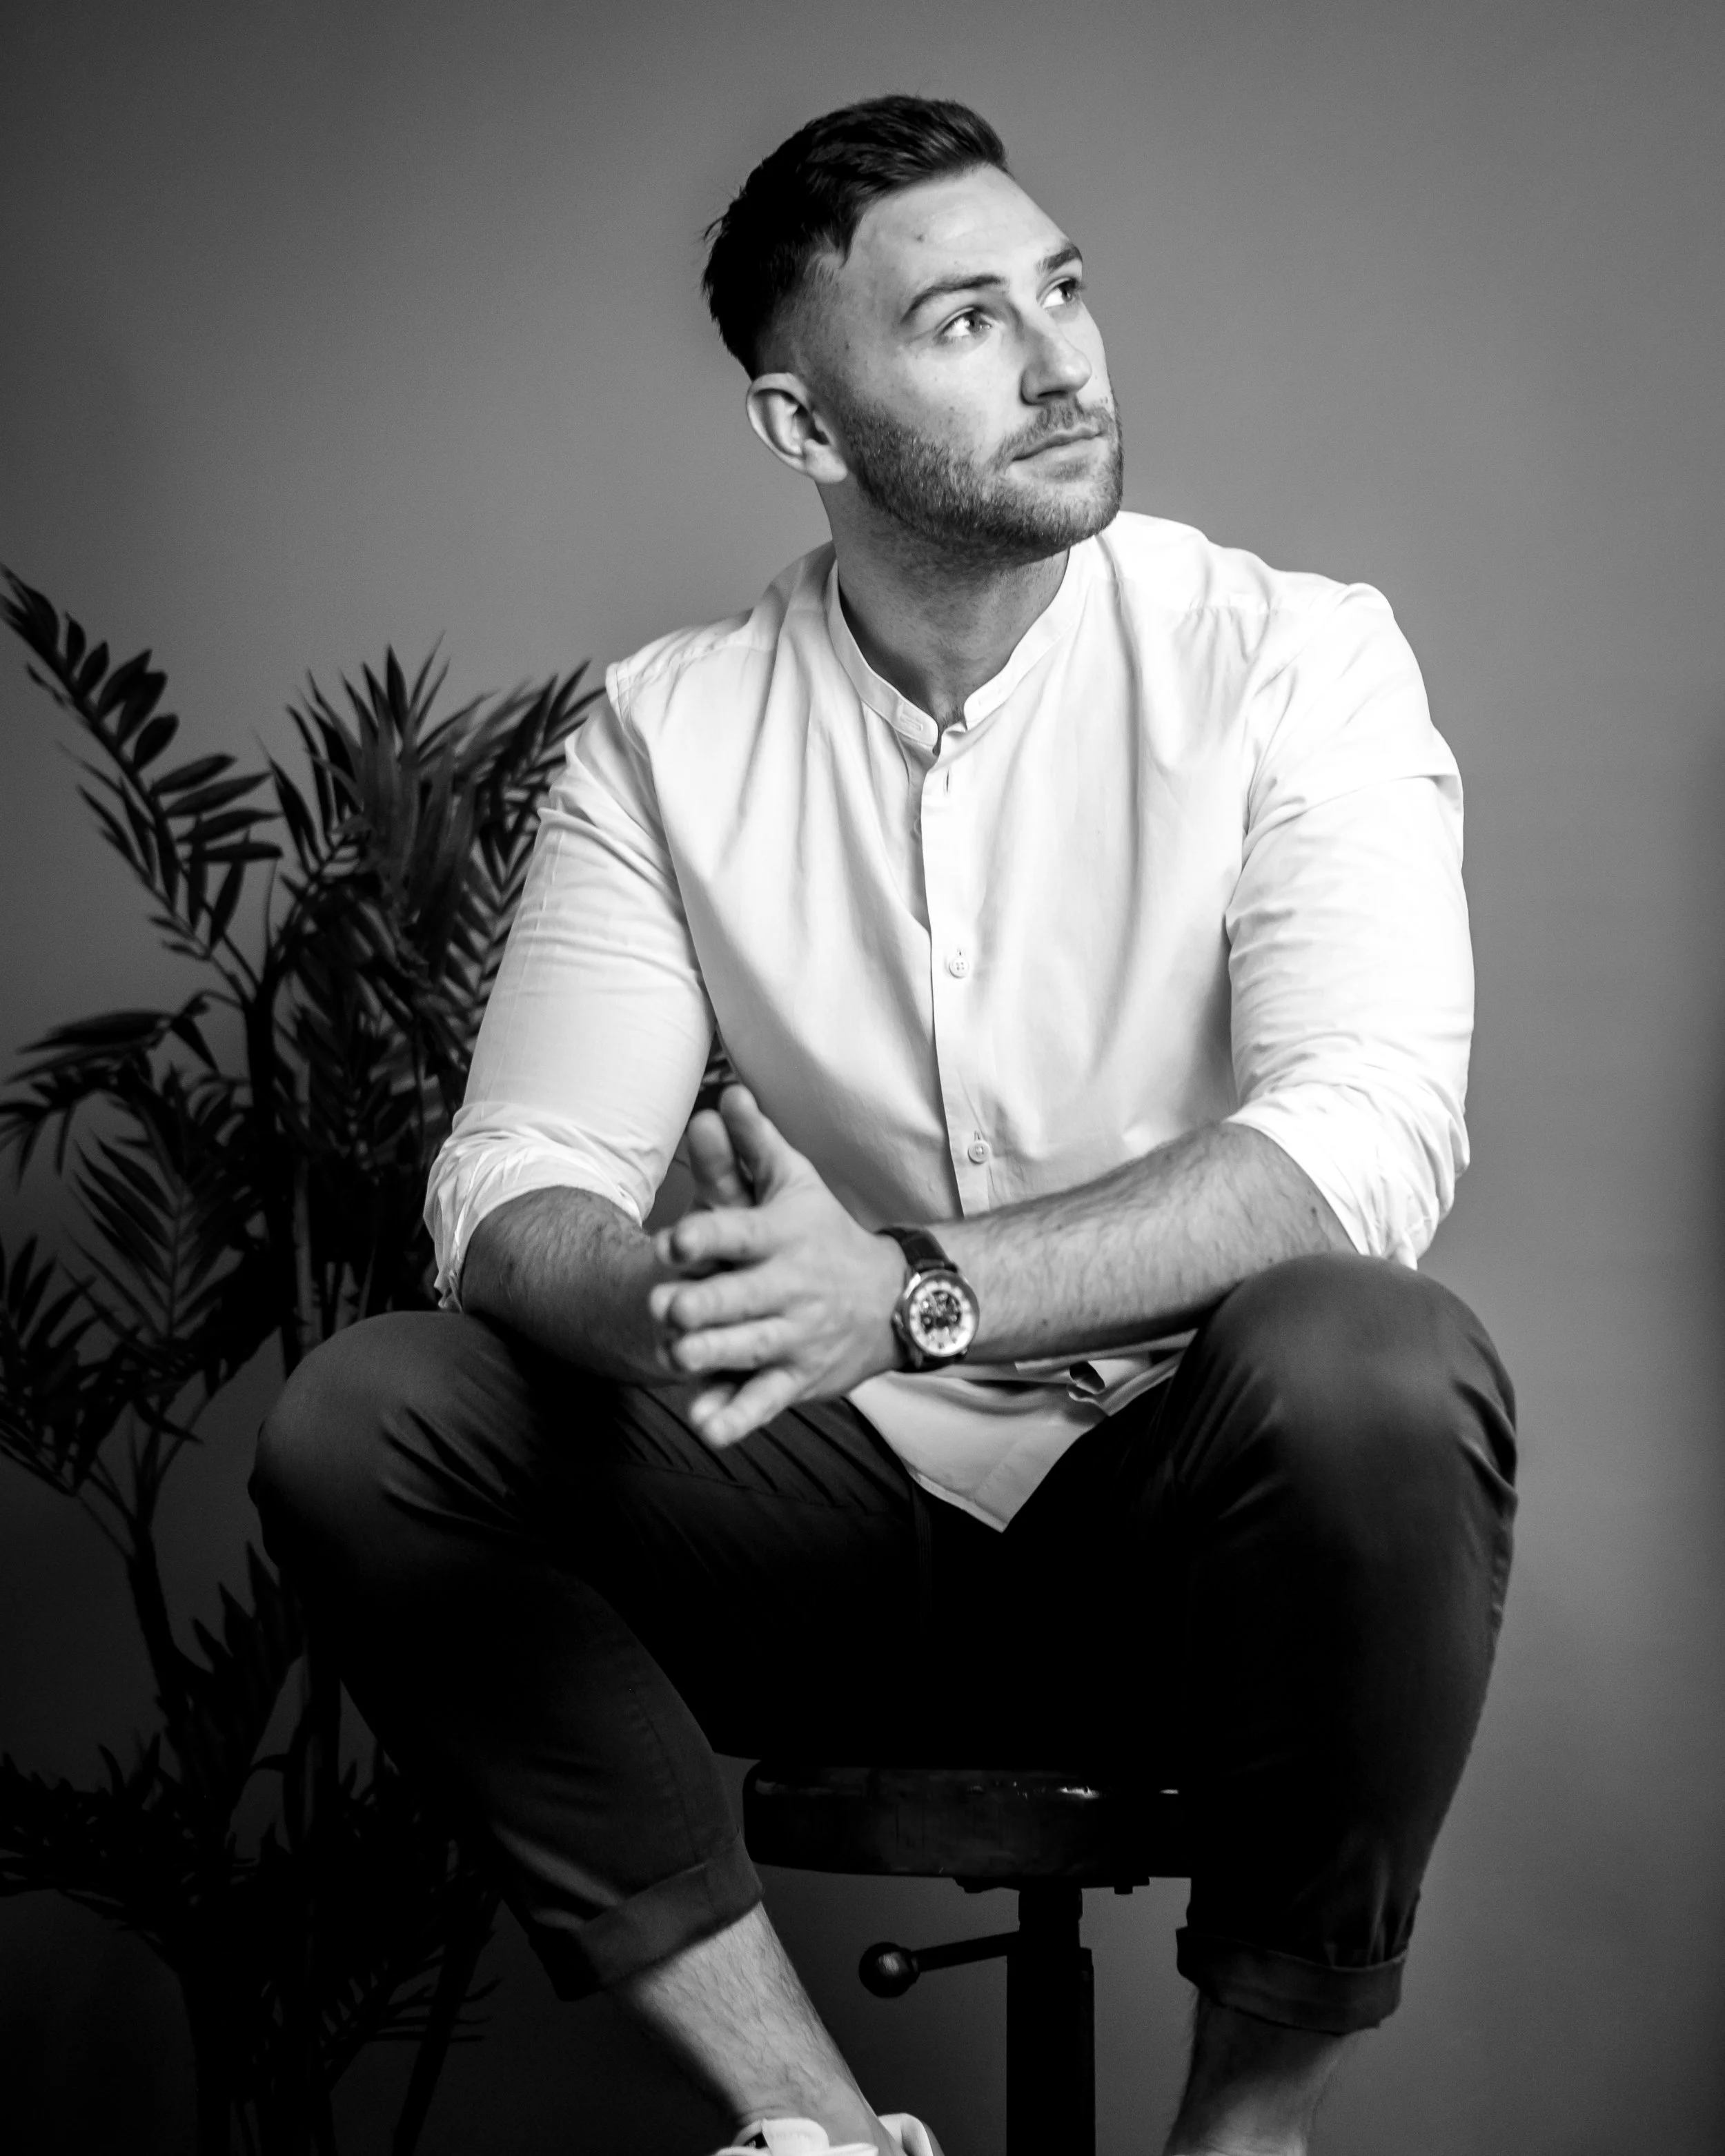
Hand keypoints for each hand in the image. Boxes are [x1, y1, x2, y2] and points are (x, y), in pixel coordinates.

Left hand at [650, 1086, 903, 1446]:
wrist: (896, 1301)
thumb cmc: (826, 1235)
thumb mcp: (797, 1184)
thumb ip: (754, 1144)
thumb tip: (727, 1094)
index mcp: (783, 1237)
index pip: (743, 1234)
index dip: (708, 1238)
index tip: (674, 1241)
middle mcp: (790, 1288)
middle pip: (743, 1300)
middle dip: (706, 1305)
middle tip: (666, 1307)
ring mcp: (795, 1337)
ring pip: (750, 1351)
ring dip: (714, 1355)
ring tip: (675, 1355)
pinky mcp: (797, 1379)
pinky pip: (764, 1403)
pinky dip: (734, 1417)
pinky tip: (704, 1425)